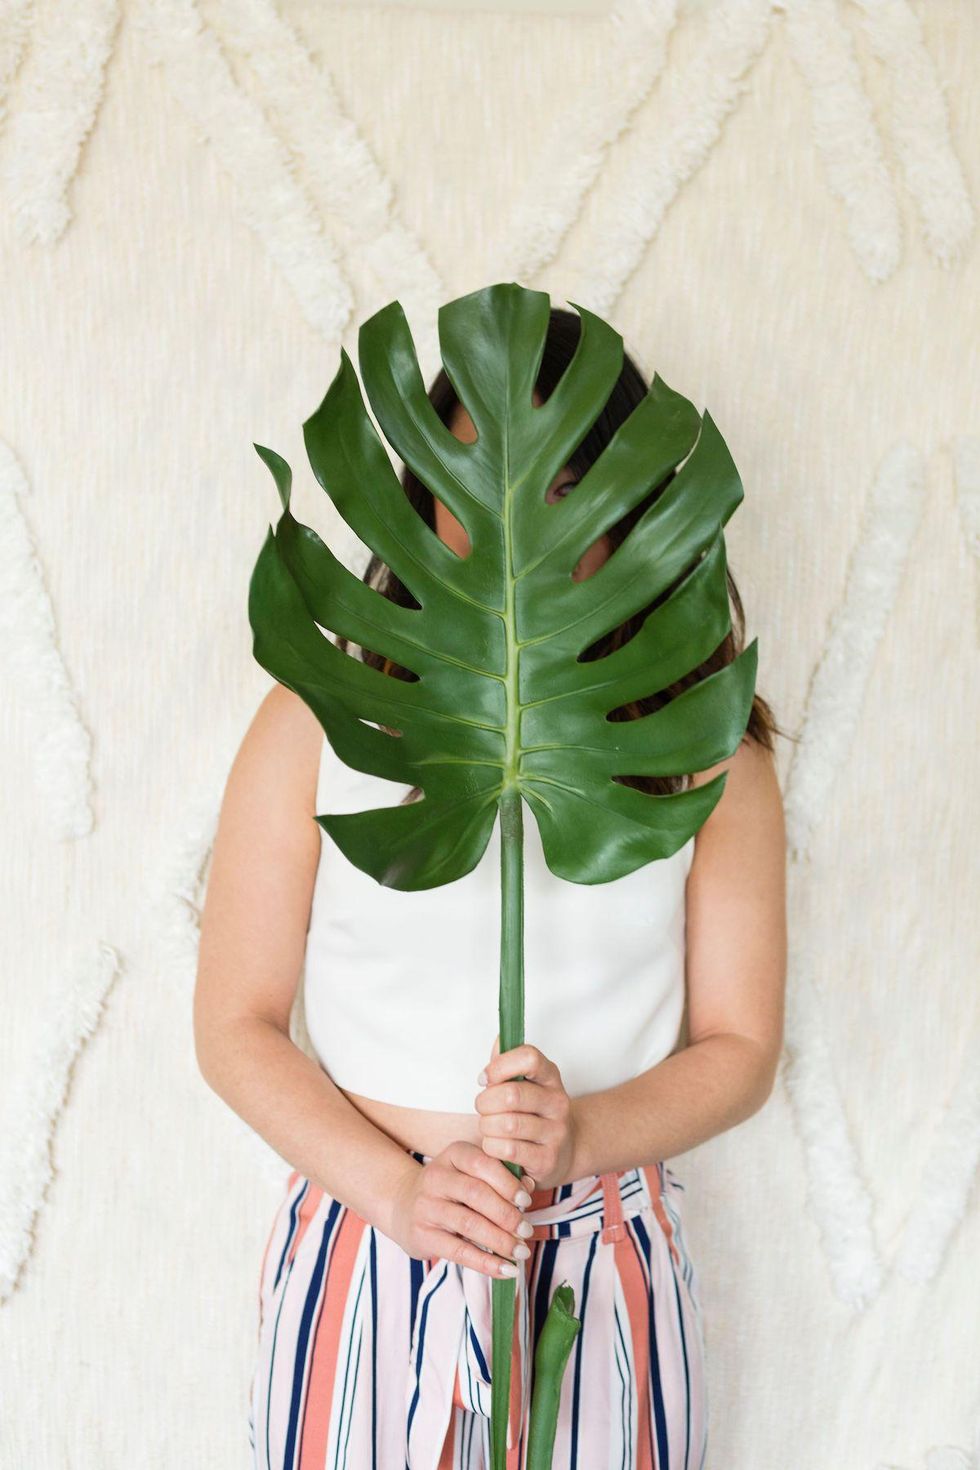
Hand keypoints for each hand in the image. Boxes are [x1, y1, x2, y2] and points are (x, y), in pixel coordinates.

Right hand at [387, 1139, 536, 1279]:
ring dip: (500, 1240)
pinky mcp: (422, 1235)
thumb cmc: (452, 1189)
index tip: (527, 1200)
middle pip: (476, 1193)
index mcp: (453, 1155)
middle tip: (527, 1230)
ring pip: (469, 1224)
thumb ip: (502, 1177)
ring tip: (522, 1251)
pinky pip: (459, 1251)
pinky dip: (486, 1263)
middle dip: (507, 1214)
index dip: (507, 1182)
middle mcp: (436, 1177)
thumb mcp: (473, 1174)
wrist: (405, 1206)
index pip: (481, 1162)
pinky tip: (506, 1270)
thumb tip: (529, 1187)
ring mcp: (426, 1206)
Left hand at [474, 1035, 576, 1190]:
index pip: (529, 1057)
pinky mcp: (547, 1159)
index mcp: (550, 1077)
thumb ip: (506, 1063)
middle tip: (483, 1108)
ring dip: (487, 1127)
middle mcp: (558, 1102)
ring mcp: (555, 1132)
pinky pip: (508, 1150)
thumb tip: (499, 1040)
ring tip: (489, 1128)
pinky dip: (492, 1147)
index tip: (485, 1078)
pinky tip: (496, 1146)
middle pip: (511, 1095)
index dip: (500, 1066)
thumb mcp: (524, 1085)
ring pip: (506, 1124)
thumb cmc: (533, 1113)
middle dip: (485, 1102)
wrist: (563, 1151)